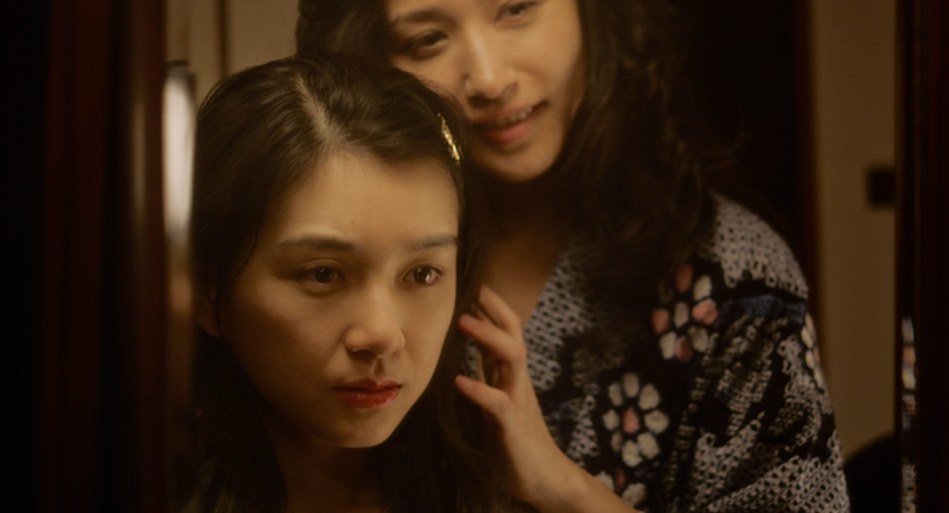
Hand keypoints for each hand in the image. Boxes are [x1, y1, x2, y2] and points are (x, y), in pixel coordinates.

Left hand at [454, 285, 576, 505]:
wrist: (544, 476)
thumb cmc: (517, 437)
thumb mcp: (500, 396)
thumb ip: (491, 372)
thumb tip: (475, 347)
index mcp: (512, 375)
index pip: (508, 331)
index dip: (493, 308)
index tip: (475, 284)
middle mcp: (517, 381)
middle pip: (514, 334)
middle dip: (495, 310)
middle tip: (474, 289)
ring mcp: (517, 400)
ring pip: (511, 358)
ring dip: (487, 337)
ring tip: (463, 322)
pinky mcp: (511, 425)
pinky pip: (496, 403)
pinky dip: (479, 389)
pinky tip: (459, 381)